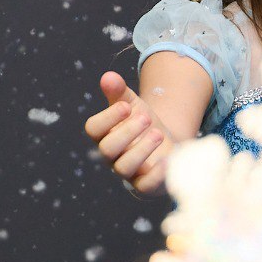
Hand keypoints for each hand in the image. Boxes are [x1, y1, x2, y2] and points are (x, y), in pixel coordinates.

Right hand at [84, 71, 171, 194]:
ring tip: (158, 133)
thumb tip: (108, 76)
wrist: (167, 143)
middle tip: (147, 117)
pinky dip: (156, 174)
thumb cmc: (144, 123)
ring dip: (141, 149)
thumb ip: (120, 92)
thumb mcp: (134, 104)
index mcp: (105, 133)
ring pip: (124, 167)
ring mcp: (128, 171)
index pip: (93, 129)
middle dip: (126, 132)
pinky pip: (145, 185)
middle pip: (107, 149)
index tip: (126, 106)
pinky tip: (168, 158)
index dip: (107, 117)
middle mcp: (112, 154)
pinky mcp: (146, 183)